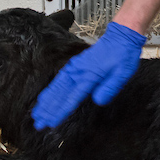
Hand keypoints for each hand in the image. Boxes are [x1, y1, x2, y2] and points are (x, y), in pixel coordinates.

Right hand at [32, 22, 146, 129]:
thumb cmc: (124, 56)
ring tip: (36, 113)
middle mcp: (80, 71)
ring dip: (46, 100)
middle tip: (38, 123)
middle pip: (60, 93)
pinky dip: (50, 88)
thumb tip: (97, 101)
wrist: (120, 36)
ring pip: (57, 86)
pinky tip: (45, 96)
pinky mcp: (76, 64)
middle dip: (48, 109)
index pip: (72, 98)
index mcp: (91, 76)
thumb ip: (110, 87)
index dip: (61, 111)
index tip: (51, 122)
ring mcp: (76, 67)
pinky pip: (60, 78)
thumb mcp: (123, 73)